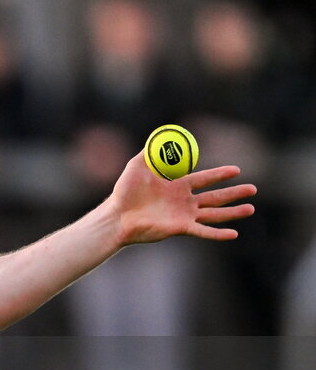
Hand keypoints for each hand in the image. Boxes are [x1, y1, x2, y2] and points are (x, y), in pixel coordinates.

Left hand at [106, 151, 256, 245]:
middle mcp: (183, 202)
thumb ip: (151, 151)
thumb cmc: (125, 191)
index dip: (220, 174)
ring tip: (250, 209)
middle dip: (234, 193)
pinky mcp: (180, 228)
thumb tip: (160, 135)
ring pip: (214, 214)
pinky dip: (218, 233)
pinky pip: (203, 231)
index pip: (204, 179)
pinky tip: (234, 233)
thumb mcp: (138, 165)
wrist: (117, 215)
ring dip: (232, 212)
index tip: (237, 170)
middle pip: (214, 197)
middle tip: (253, 189)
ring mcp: (183, 216)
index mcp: (177, 186)